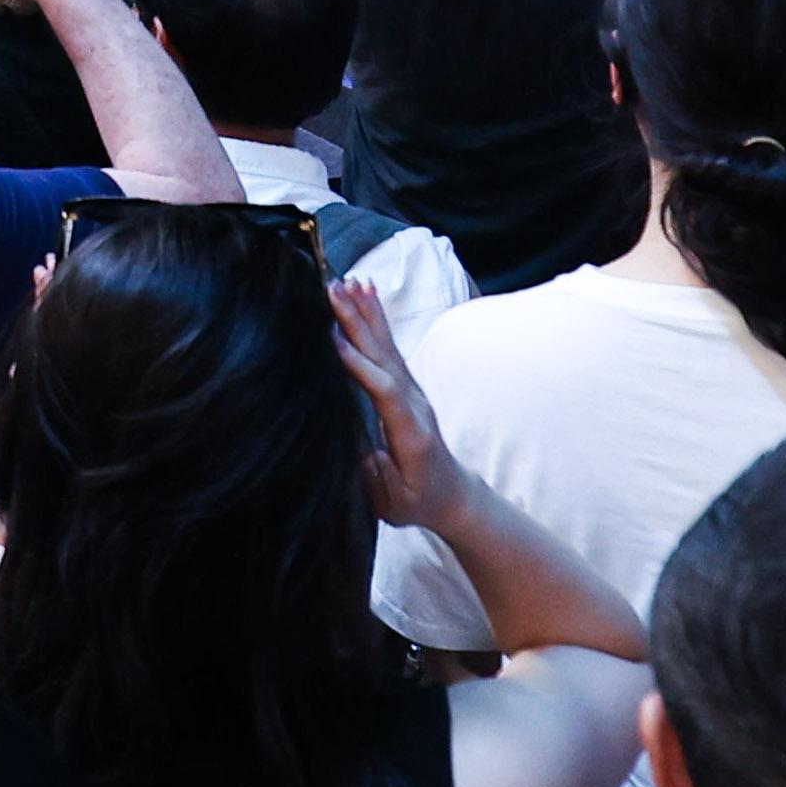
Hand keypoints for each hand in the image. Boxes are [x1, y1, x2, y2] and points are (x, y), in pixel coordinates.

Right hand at [334, 275, 468, 531]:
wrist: (452, 494)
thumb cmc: (417, 502)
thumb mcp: (393, 504)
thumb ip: (376, 480)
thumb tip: (359, 451)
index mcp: (412, 433)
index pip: (385, 392)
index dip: (360, 366)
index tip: (333, 338)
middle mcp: (415, 404)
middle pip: (385, 357)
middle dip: (357, 321)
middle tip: (333, 290)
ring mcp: (413, 390)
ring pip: (387, 345)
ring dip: (365, 312)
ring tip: (347, 281)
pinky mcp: (406, 384)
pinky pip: (388, 346)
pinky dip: (375, 318)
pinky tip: (365, 294)